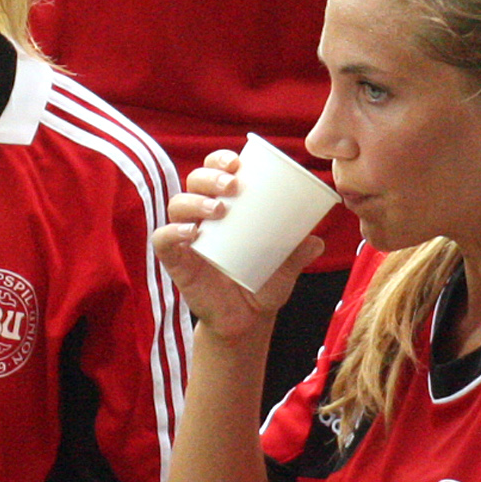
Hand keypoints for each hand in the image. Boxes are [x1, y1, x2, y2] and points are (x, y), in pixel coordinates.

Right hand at [150, 150, 321, 340]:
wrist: (246, 321)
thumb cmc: (263, 283)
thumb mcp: (286, 266)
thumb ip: (299, 253)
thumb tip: (317, 241)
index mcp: (226, 206)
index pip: (216, 171)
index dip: (220, 160)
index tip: (237, 163)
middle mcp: (202, 216)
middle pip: (195, 181)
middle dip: (210, 176)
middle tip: (232, 185)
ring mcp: (186, 237)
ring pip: (178, 205)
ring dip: (195, 201)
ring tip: (218, 210)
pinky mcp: (175, 261)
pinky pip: (163, 240)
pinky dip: (172, 232)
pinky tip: (190, 232)